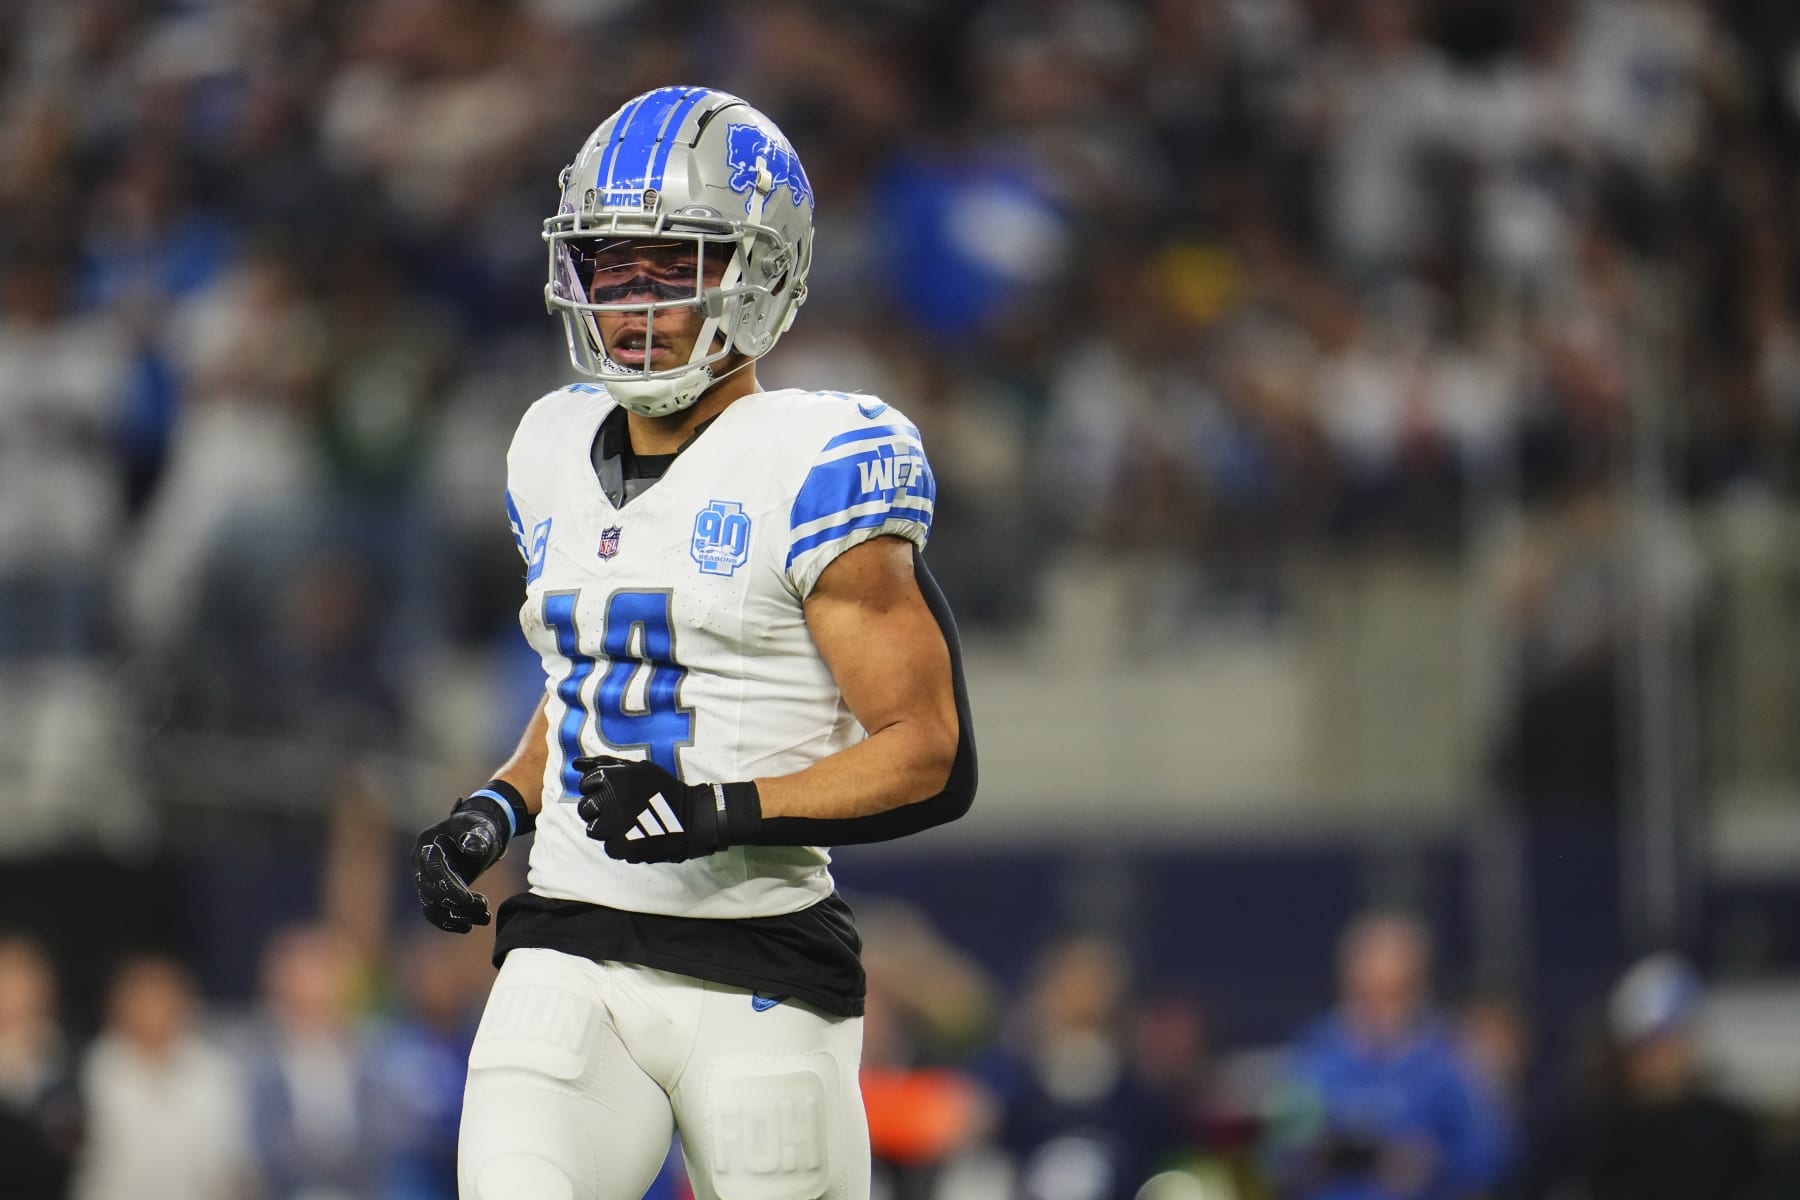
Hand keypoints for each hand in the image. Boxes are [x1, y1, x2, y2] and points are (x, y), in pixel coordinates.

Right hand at [412, 801, 506, 932]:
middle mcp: (419, 863)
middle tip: (485, 910)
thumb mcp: (480, 827)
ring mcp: (423, 878)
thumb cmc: (478, 827)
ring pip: (432, 906)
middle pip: (431, 892)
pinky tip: (468, 926)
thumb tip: (474, 847)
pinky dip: (448, 922)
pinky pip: (432, 911)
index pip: (435, 871)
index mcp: (427, 844)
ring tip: (485, 918)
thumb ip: (478, 835)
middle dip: (458, 905)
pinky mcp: (430, 890)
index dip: (453, 888)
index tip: (474, 902)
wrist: (475, 832)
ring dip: (457, 916)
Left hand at [573, 755, 759, 862]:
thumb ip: (605, 763)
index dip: (597, 789)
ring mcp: (613, 825)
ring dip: (607, 828)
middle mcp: (609, 800)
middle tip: (620, 810)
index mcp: (612, 778)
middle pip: (585, 808)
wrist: (690, 817)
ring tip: (627, 824)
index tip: (614, 793)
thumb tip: (575, 764)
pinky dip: (620, 844)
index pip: (586, 784)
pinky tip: (635, 837)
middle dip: (599, 809)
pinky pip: (608, 847)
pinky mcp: (621, 846)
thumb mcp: (638, 768)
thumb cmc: (663, 789)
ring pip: (593, 829)